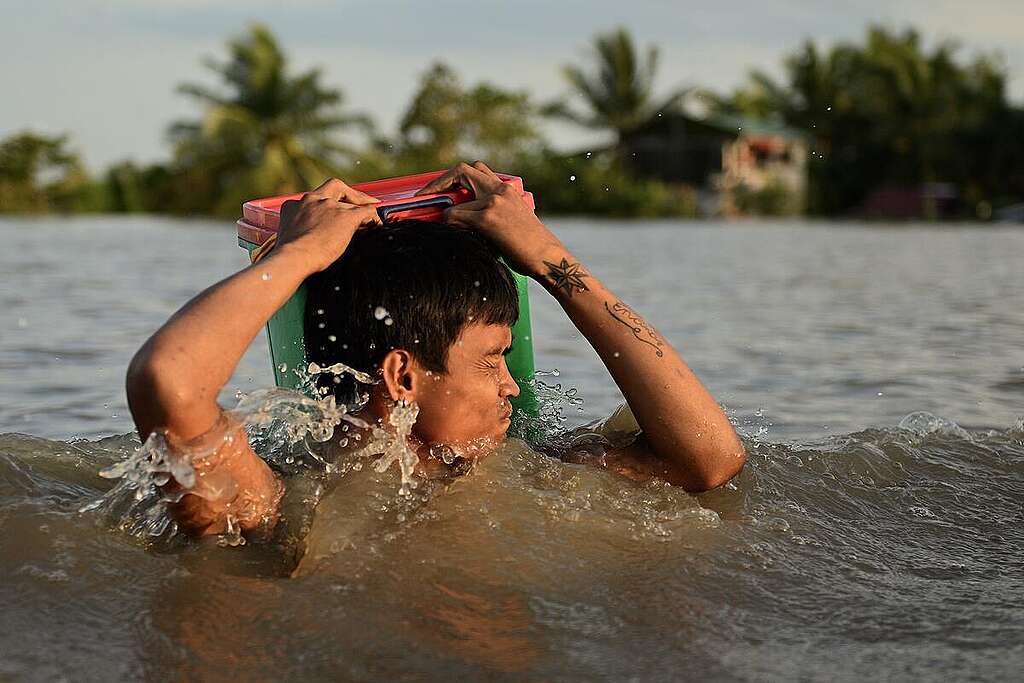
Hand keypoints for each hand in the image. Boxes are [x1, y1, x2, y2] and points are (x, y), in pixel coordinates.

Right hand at [277, 178, 380, 272]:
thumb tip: (304, 241)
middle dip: (349, 194)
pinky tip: (377, 223)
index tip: (334, 209)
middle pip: (335, 187)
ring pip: (352, 200)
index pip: (315, 197)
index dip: (328, 202)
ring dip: (362, 207)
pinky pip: (365, 211)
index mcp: (295, 205)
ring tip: (371, 218)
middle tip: (360, 203)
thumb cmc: (289, 256)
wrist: (294, 258)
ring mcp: (329, 206)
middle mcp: (312, 200)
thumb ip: (297, 232)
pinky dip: (373, 216)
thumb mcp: (286, 237)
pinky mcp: (345, 216)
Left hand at [417, 161, 564, 277]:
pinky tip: (449, 232)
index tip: (441, 189)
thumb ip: (494, 212)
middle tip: (425, 197)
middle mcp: (499, 190)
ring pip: (455, 198)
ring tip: (438, 225)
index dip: (454, 176)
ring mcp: (493, 202)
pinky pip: (456, 216)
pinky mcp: (488, 219)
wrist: (547, 256)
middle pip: (461, 171)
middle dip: (438, 182)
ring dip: (443, 212)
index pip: (477, 169)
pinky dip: (448, 223)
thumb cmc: (531, 245)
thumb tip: (466, 219)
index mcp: (507, 189)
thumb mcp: (514, 219)